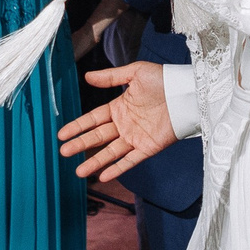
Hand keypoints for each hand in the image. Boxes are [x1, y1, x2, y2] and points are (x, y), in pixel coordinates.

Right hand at [60, 62, 179, 180]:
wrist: (188, 93)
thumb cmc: (164, 80)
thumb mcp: (136, 73)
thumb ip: (111, 77)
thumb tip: (86, 76)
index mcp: (119, 107)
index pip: (93, 119)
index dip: (77, 126)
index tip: (61, 135)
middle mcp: (125, 124)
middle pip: (98, 137)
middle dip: (80, 145)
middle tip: (63, 152)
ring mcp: (136, 137)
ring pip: (110, 152)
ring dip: (95, 162)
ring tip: (78, 172)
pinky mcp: (148, 147)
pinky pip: (130, 160)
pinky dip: (117, 168)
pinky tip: (103, 176)